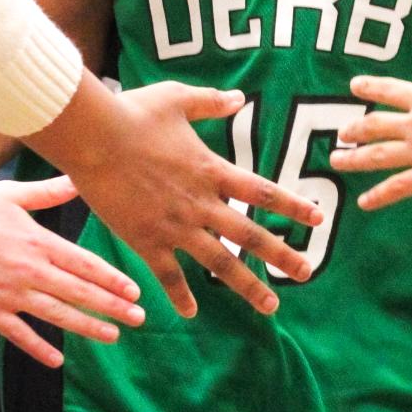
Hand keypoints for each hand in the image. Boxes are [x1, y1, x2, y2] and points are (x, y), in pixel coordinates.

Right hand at [0, 176, 147, 367]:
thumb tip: (78, 179)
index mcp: (39, 242)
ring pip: (57, 315)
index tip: (135, 291)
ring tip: (113, 336)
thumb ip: (48, 193)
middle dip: (112, 306)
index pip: (86, 264)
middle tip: (139, 318)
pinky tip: (58, 360)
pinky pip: (19, 334)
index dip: (113, 279)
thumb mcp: (12, 194)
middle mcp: (30, 271)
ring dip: (88, 327)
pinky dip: (39, 348)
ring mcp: (10, 294)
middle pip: (80, 292)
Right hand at [36, 77, 323, 320]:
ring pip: (219, 263)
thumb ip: (211, 101)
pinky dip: (179, 296)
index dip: (292, 206)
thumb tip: (238, 97)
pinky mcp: (146, 240)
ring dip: (247, 286)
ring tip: (270, 306)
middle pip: (250, 235)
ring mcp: (174, 225)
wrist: (93, 138)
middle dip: (282, 255)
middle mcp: (200, 203)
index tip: (318, 220)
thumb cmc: (132, 113)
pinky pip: (168, 275)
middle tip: (307, 273)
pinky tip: (191, 313)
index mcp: (211, 170)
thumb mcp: (177, 98)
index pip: (262, 192)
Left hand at [329, 48, 411, 209]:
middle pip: (377, 126)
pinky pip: (399, 187)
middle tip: (341, 133)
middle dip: (356, 129)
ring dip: (355, 159)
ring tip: (336, 161)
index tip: (354, 86)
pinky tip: (364, 202)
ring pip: (379, 156)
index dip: (371, 86)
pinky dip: (380, 195)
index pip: (391, 90)